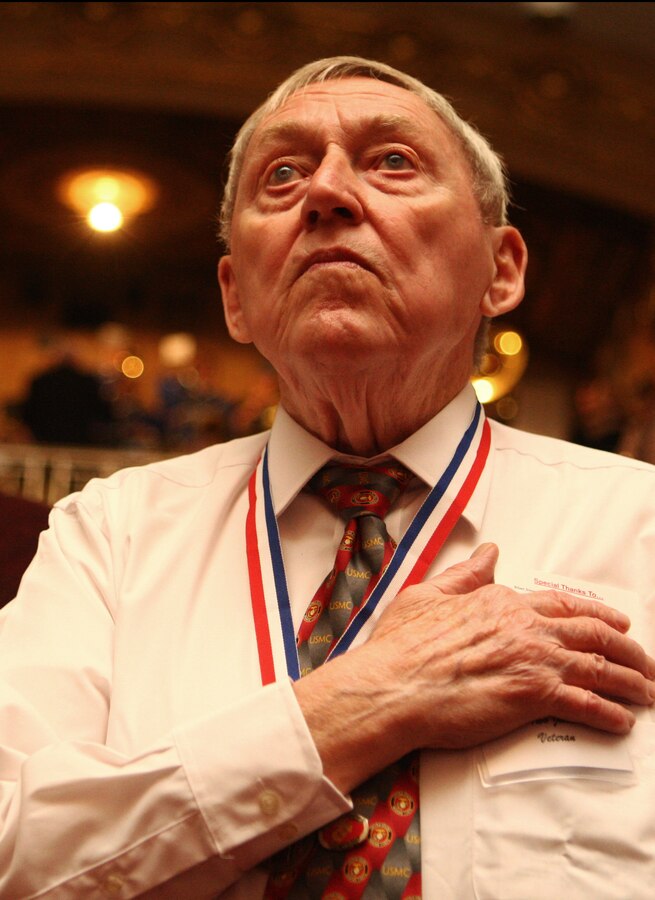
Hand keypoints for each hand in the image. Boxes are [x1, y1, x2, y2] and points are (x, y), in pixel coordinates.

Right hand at [367, 543, 654, 751]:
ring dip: (630, 680)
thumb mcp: (428, 593)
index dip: (594, 612)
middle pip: (593, 633)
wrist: (394, 686)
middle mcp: (525, 627)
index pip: (561, 604)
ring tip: (646, 690)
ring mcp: (534, 660)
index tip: (615, 622)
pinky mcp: (535, 696)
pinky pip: (587, 705)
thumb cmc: (402, 646)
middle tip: (644, 661)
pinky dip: (611, 713)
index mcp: (501, 602)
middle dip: (626, 648)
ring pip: (600, 667)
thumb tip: (490, 552)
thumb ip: (466, 574)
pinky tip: (623, 720)